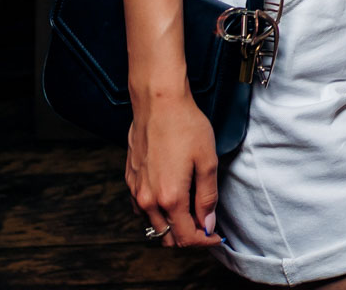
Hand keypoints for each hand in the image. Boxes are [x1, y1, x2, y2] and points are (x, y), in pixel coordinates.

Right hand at [125, 95, 221, 248]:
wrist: (158, 103)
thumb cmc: (185, 127)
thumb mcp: (207, 161)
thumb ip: (207, 197)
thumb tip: (207, 224)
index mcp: (170, 198)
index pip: (185, 237)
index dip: (203, 241)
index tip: (215, 236)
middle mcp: (148, 200)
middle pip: (167, 237)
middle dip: (188, 237)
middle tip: (206, 225)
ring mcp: (135, 191)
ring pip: (153, 225)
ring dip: (171, 226)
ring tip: (191, 211)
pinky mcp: (130, 180)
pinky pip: (141, 209)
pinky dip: (157, 212)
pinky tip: (171, 198)